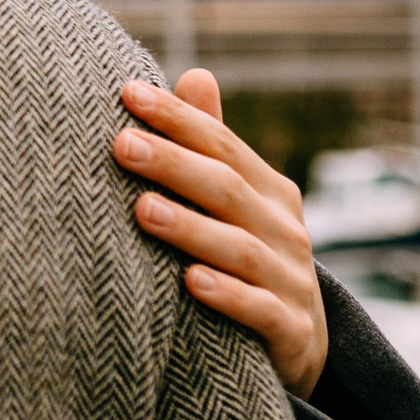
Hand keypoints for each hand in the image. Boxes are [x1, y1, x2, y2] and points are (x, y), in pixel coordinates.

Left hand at [114, 71, 326, 398]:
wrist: (298, 347)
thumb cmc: (247, 260)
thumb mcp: (235, 203)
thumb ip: (212, 146)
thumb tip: (195, 73)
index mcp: (269, 193)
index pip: (221, 146)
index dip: (178, 118)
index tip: (127, 94)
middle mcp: (285, 231)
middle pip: (227, 190)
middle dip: (174, 164)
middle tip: (122, 144)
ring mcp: (292, 282)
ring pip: (240, 250)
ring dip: (191, 228)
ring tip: (142, 209)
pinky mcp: (293, 334)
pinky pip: (262, 312)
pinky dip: (229, 296)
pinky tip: (190, 282)